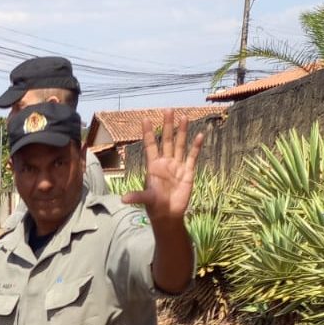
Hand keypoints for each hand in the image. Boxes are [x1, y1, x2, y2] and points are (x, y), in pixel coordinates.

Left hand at [121, 109, 203, 228]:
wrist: (169, 214)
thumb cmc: (155, 206)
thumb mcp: (146, 199)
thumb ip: (137, 196)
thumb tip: (123, 199)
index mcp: (153, 166)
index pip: (150, 146)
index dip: (148, 133)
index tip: (145, 119)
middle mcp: (165, 162)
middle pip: (166, 140)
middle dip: (167, 125)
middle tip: (168, 110)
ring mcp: (177, 166)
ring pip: (179, 145)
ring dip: (182, 131)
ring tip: (184, 117)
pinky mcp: (188, 172)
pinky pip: (192, 157)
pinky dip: (196, 147)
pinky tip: (200, 135)